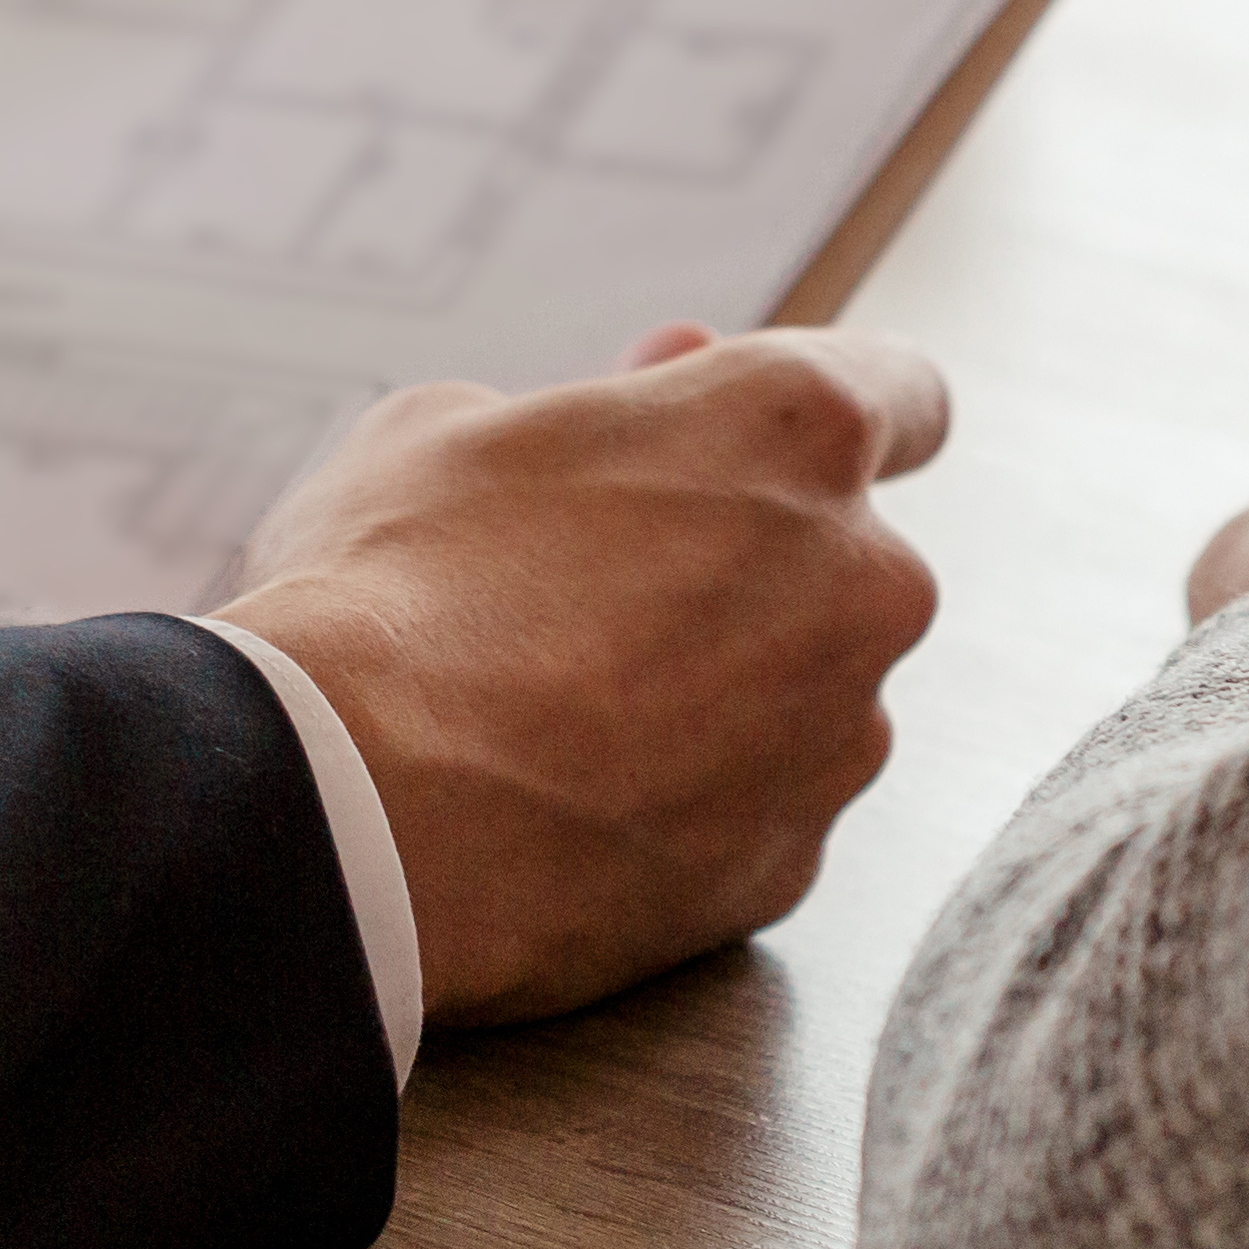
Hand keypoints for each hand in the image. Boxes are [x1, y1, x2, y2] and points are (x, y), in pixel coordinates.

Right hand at [220, 324, 944, 1028]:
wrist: (344, 817)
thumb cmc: (384, 589)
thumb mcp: (450, 425)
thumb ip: (600, 402)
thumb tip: (666, 378)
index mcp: (798, 429)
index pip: (905, 395)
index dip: (827, 418)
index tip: (766, 450)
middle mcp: (865, 581)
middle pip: (845, 560)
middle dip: (753, 568)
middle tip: (602, 587)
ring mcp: (839, 738)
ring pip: (808, 696)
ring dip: (725, 695)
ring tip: (557, 715)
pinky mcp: (790, 869)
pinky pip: (756, 815)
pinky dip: (690, 807)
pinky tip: (568, 803)